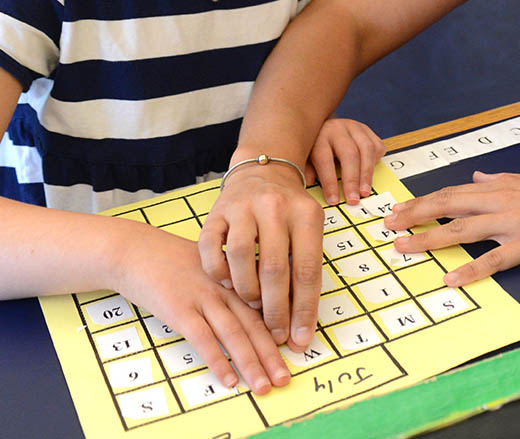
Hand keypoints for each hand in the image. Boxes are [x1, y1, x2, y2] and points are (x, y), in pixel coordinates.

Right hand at [117, 225, 290, 394]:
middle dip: (271, 355)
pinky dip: (217, 360)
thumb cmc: (170, 260)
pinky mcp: (179, 308)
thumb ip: (230, 283)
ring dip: (250, 363)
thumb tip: (250, 310)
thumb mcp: (209, 264)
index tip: (293, 354)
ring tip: (263, 386)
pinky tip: (228, 379)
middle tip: (284, 379)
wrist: (135, 250)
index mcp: (234, 275)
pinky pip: (202, 338)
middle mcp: (223, 285)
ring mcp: (202, 296)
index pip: (263, 306)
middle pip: (254, 323)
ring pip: (233, 333)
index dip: (279, 332)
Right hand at [198, 162, 323, 352]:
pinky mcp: (215, 212)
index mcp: (305, 214)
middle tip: (275, 336)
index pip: (308, 270)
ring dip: (247, 290)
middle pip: (275, 268)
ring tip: (252, 305)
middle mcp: (274, 207)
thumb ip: (304, 271)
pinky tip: (225, 284)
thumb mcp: (306, 231)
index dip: (303, 309)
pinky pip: (211, 248)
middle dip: (276, 310)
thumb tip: (301, 326)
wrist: (260, 171)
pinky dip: (217, 271)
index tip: (299, 339)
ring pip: (242, 257)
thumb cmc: (287, 214)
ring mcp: (242, 206)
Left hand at [306, 118, 385, 205]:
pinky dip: (375, 162)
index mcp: (319, 136)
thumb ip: (308, 168)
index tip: (333, 200)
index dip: (329, 182)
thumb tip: (309, 183)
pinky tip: (370, 175)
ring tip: (364, 192)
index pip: (324, 160)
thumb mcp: (306, 155)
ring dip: (367, 174)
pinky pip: (376, 146)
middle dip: (352, 180)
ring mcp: (354, 128)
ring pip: (367, 150)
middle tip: (353, 199)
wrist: (324, 124)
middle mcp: (338, 129)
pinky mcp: (367, 130)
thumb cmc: (314, 144)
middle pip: (349, 155)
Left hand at [384, 171, 519, 286]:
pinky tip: (451, 278)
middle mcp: (499, 202)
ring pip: (462, 230)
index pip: (450, 193)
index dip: (421, 201)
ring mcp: (512, 223)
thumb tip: (478, 178)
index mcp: (498, 188)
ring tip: (403, 247)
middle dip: (414, 215)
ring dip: (429, 239)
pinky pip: (495, 259)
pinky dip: (471, 269)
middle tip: (388, 225)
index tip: (397, 208)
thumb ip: (502, 180)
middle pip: (447, 206)